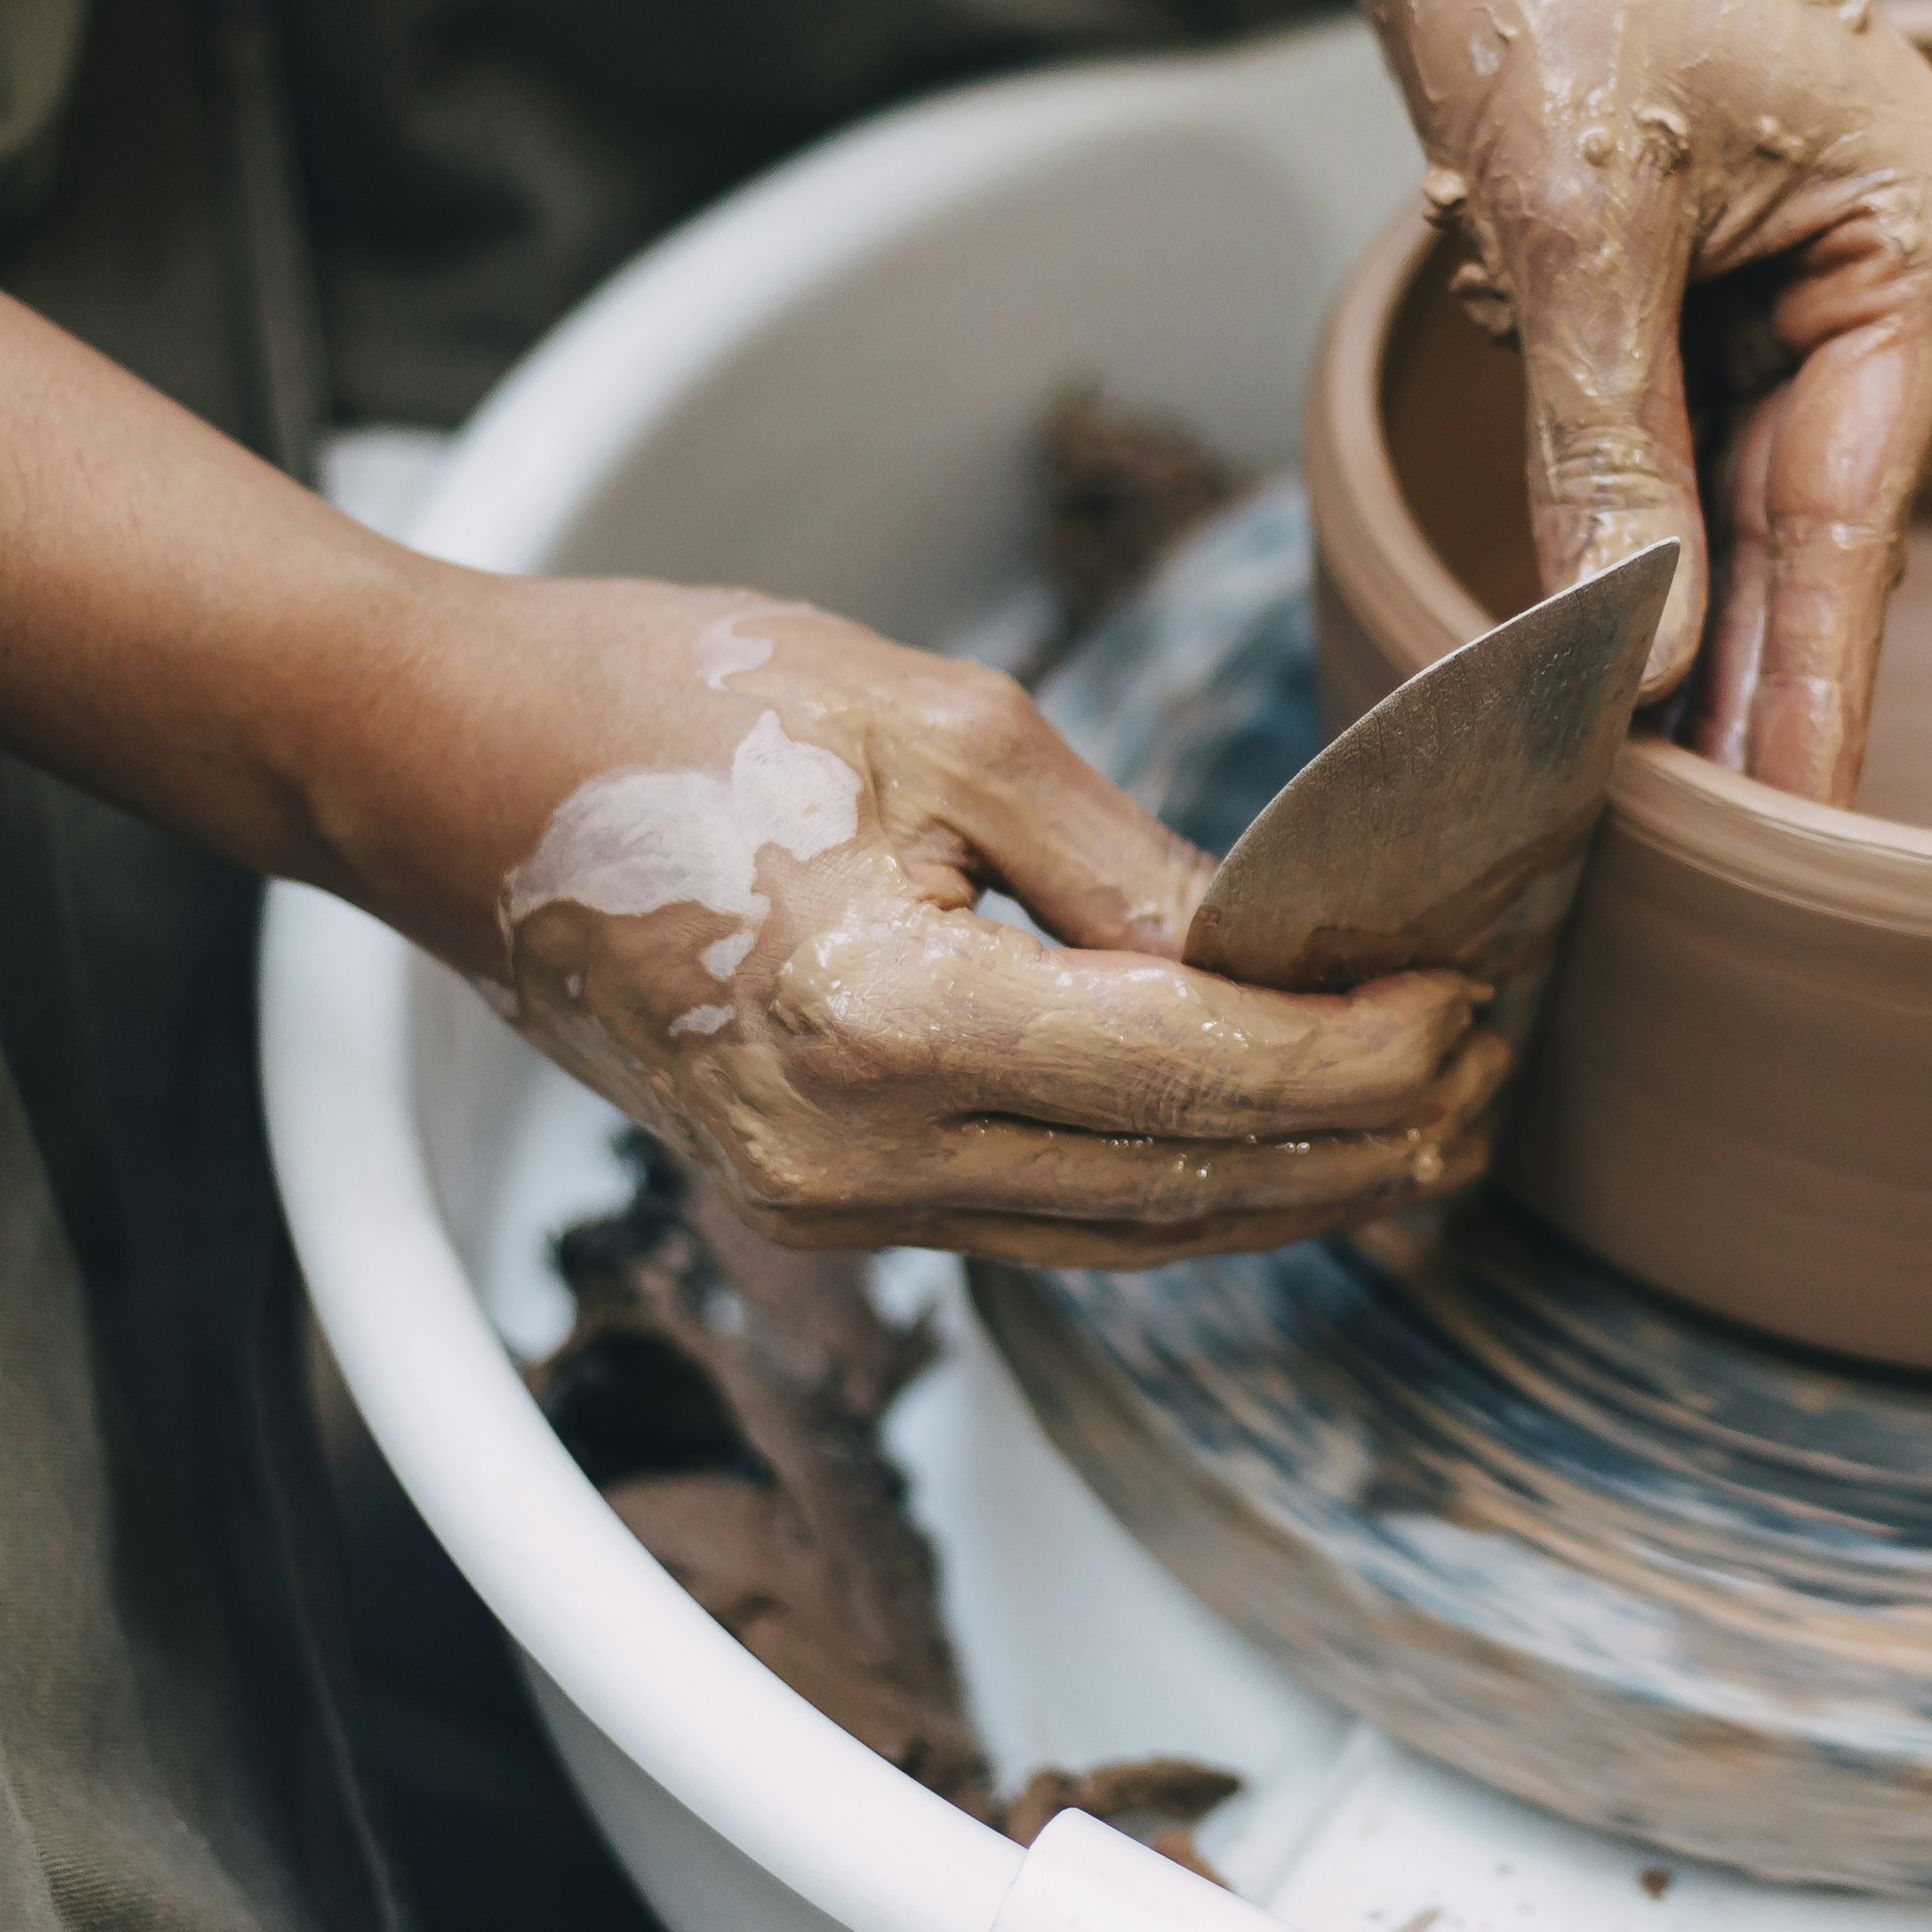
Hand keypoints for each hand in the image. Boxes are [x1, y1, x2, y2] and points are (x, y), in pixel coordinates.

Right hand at [343, 576, 1508, 1262]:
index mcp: (884, 1020)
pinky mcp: (811, 1199)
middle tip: (1495, 1076)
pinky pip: (1041, 1216)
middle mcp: (852, 1157)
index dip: (1364, 1051)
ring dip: (1285, 1190)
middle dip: (1361, 1141)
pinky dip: (1172, 1188)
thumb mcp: (939, 719)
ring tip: (1428, 1126)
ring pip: (1122, 1233)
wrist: (436, 771)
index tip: (1477, 1003)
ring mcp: (822, 1202)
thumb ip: (1126, 864)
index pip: (1199, 1075)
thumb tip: (1286, 952)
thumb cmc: (665, 698)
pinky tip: (1273, 1145)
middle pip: (1183, 1188)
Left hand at [1347, 0, 1931, 805]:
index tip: (1798, 849)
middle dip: (1751, 682)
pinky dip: (1632, 524)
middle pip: (1809, 520)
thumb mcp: (1574, 217)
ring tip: (1650, 804)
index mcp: (1916, 230)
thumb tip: (1632, 664)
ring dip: (1682, 622)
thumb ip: (1609, 453)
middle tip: (1716, 874)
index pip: (1856, 517)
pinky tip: (1606, 649)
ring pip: (1735, 487)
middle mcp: (1882, 251)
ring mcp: (1787, 250)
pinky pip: (1670, 423)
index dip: (1813, 690)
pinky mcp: (1688, 245)